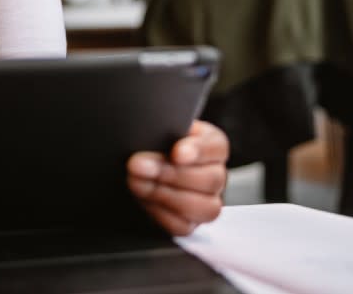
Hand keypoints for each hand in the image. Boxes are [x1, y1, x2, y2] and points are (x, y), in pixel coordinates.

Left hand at [126, 120, 227, 236]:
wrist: (141, 164)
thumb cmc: (154, 141)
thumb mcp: (161, 127)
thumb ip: (164, 126)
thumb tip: (154, 129)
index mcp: (213, 146)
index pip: (216, 147)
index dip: (197, 151)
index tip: (176, 152)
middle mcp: (216, 175)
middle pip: (210, 180)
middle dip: (170, 173)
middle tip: (138, 164)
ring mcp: (207, 202)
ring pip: (204, 208)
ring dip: (165, 195)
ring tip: (136, 182)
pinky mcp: (190, 223)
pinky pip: (183, 226)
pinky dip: (161, 213)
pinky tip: (143, 198)